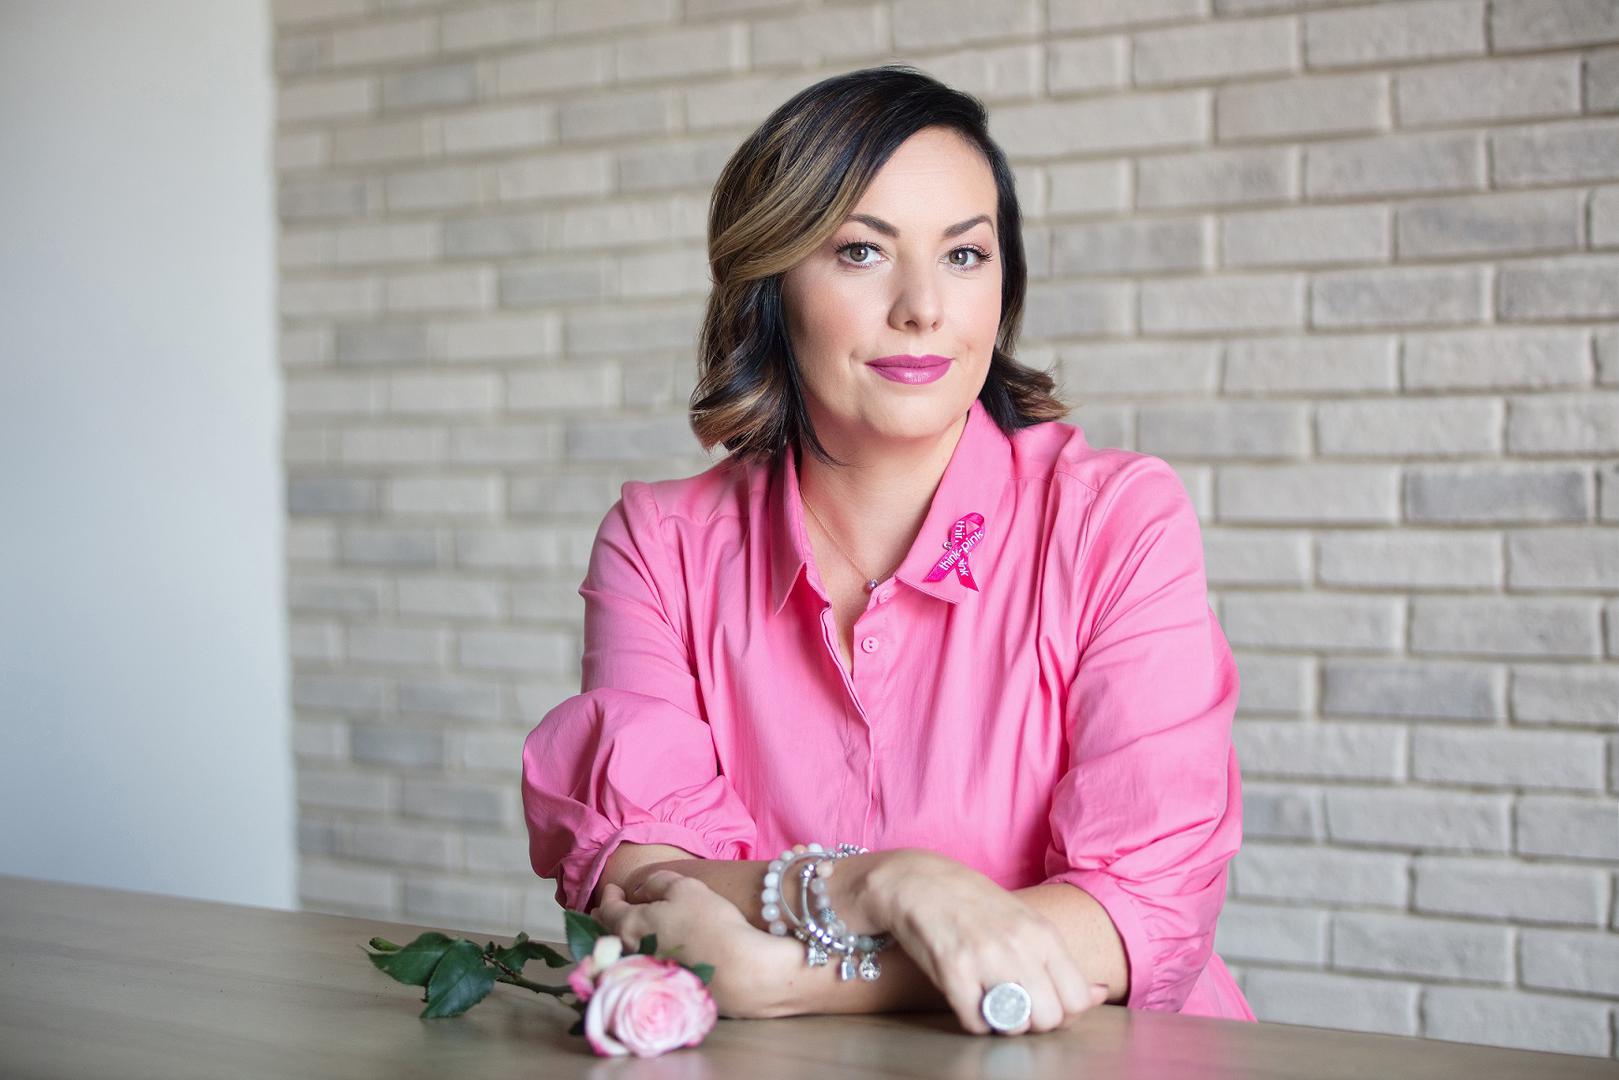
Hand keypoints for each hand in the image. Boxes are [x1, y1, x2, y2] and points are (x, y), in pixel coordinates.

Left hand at [591, 870, 785, 1019]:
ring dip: (618, 939)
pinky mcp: (660, 989)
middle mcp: (630, 953)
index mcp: (631, 926)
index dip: (610, 896)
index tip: (613, 888)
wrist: (736, 971)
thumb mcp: (685, 888)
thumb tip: (640, 890)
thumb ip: (657, 883)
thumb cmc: (709, 924)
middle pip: (609, 935)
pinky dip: (634, 955)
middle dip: (605, 920)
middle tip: (601, 912)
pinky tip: (643, 952)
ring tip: (620, 930)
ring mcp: (644, 975)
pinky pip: (638, 968)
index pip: (609, 909)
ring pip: (622, 953)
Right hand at [861, 849, 1106, 1035]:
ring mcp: (985, 959)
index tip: (1045, 1002)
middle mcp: (1019, 946)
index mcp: (1043, 934)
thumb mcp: (1028, 922)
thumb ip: (1062, 961)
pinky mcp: (952, 971)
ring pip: (1015, 1024)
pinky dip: (974, 1020)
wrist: (921, 881)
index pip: (1077, 998)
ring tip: (992, 1001)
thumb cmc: (977, 903)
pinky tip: (969, 998)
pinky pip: (975, 1023)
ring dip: (1004, 1022)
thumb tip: (1102, 993)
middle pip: (1049, 1018)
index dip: (1064, 1011)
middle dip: (1034, 1020)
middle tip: (1016, 1004)